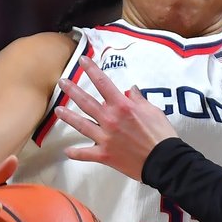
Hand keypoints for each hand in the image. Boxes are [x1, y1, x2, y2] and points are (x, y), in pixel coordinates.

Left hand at [55, 57, 179, 178]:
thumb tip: (131, 90)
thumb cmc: (161, 135)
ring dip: (68, 117)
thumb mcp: (153, 111)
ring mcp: (105, 137)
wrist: (163, 160)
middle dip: (72, 90)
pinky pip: (86, 154)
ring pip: (81, 125)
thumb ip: (139, 100)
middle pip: (86, 101)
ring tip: (58, 110)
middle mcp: (110, 119)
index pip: (103, 83)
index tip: (83, 60)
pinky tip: (67, 151)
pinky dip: (76, 153)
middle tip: (62, 82)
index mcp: (122, 106)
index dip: (91, 70)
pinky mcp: (104, 154)